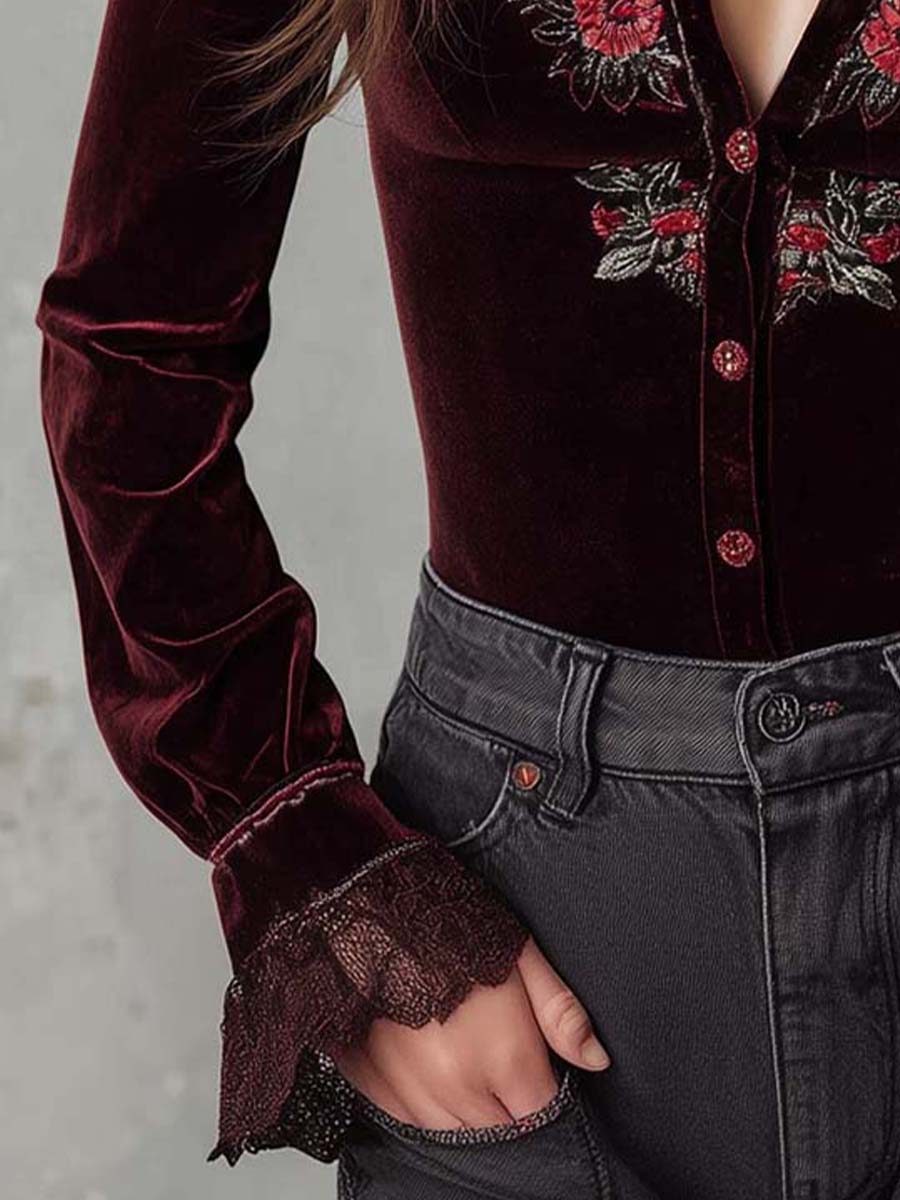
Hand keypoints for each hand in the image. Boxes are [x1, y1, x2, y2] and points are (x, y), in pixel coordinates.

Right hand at [333, 934, 610, 1128]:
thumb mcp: (519, 953)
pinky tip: (428, 1066)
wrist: (364, 912)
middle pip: (502, 1134)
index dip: (545, 1094)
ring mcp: (412, 1095)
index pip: (542, 1116)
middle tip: (498, 1058)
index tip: (538, 1070)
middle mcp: (459, 1090)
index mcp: (504, 1059)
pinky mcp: (375, 1089)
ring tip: (461, 1057)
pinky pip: (412, 1123)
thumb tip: (596, 1059)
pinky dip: (426, 1107)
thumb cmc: (446, 925)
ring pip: (456, 1135)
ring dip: (468, 1111)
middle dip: (509, 1106)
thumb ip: (561, 1012)